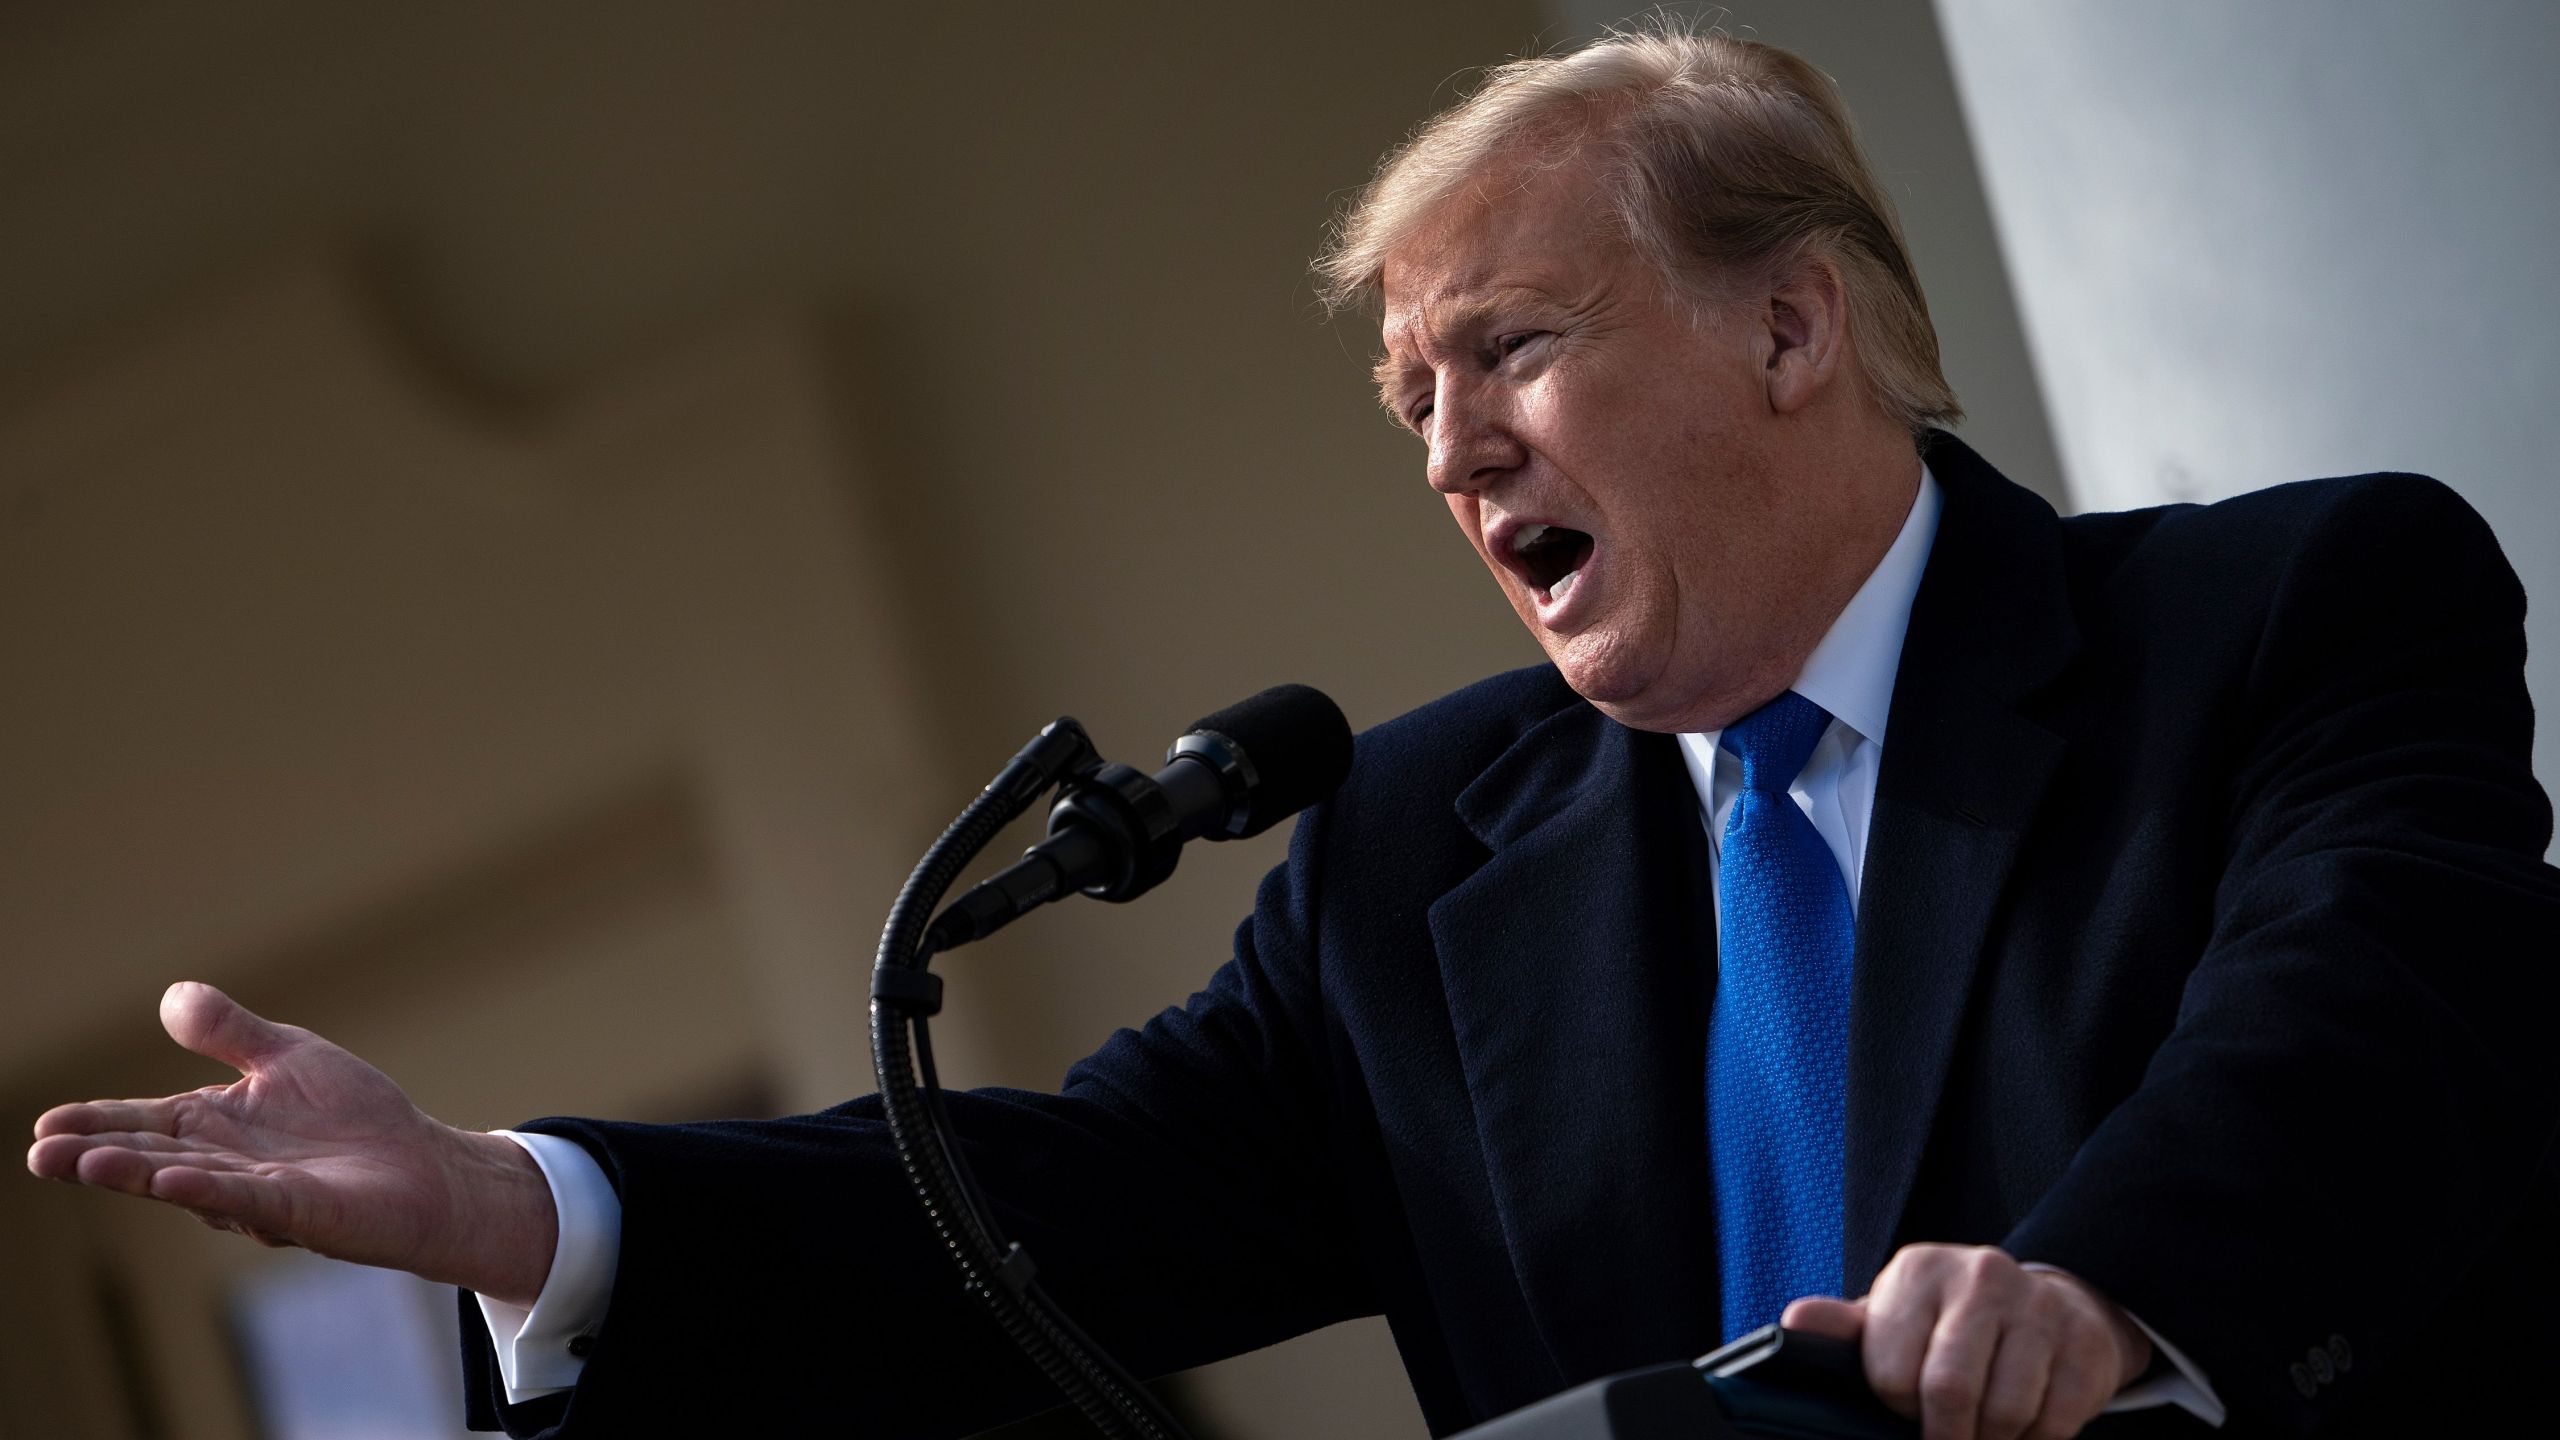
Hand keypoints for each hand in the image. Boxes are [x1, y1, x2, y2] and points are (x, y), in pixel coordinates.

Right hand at [25, 982, 557, 1306]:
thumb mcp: (288, 1056)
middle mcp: (223, 1164)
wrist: (424, 1166)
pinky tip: (172, 1184)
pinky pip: (248, 1200)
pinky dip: (211, 1191)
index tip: (45, 1126)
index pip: (143, 1122)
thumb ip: (231, 1031)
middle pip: (151, 1157)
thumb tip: (172, 995)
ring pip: (188, 1183)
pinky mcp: (300, 1212)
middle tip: (43, 1152)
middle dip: (97, 1155)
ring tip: (87, 1165)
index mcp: (214, 1125)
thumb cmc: (354, 1116)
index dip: (97, 1124)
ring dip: (140, 1175)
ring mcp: (257, 1193)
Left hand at [1782, 1244, 2150, 1439]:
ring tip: (1982, 1433)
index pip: (1891, 1370)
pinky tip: (2022, 1426)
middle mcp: (1980, 1276)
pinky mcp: (2083, 1342)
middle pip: (1949, 1391)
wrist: (2048, 1302)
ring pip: (2006, 1412)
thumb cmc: (1953, 1320)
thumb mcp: (1893, 1315)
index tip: (1902, 1410)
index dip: (1894, 1405)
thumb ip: (1845, 1328)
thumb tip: (1794, 1323)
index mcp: (1920, 1270)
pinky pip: (2054, 1422)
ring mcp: (2037, 1306)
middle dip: (1944, 1435)